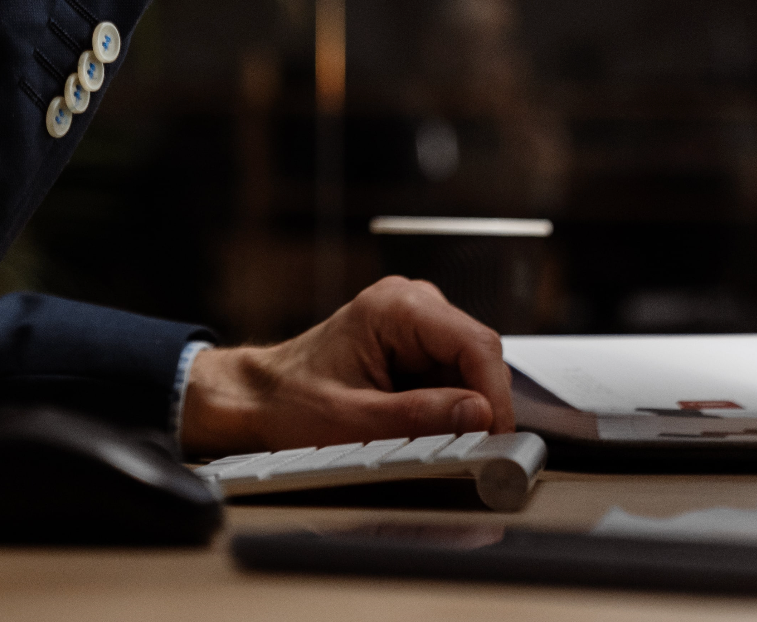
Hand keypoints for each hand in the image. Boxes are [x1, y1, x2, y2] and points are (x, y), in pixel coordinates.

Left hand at [177, 276, 512, 457]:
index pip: (476, 344)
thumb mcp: (353, 421)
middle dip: (480, 407)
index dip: (494, 395)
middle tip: (471, 453)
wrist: (259, 398)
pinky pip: (454, 379)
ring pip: (471, 372)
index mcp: (397, 306)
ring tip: (434, 442)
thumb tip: (479, 414)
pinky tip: (423, 429)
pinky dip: (448, 409)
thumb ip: (418, 418)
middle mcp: (413, 304)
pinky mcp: (417, 348)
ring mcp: (417, 325)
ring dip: (463, 411)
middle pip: (479, 357)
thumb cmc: (291, 402)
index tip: (496, 437)